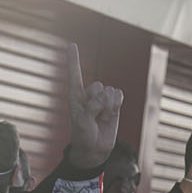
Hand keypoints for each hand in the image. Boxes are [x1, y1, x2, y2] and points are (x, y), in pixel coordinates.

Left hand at [66, 42, 121, 169]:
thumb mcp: (82, 121)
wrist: (94, 148)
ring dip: (107, 107)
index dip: (74, 59)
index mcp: (75, 95)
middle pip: (98, 86)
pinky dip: (116, 105)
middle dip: (98, 102)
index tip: (72, 44)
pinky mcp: (114, 103)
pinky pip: (119, 95)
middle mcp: (89, 93)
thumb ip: (92, 106)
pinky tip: (111, 114)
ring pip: (110, 92)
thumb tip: (105, 95)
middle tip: (93, 116)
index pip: (75, 74)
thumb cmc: (82, 134)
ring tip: (101, 118)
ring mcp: (102, 97)